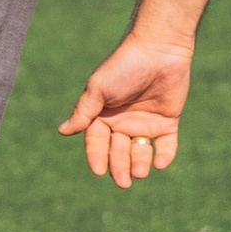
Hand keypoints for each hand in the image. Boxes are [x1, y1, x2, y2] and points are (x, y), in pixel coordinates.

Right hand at [60, 37, 193, 188]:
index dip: (97, 156)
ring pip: (140, 152)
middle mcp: (122, 122)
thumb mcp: (99, 89)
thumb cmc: (124, 66)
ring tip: (140, 172)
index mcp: (103, 115)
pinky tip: (160, 163)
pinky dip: (165, 155)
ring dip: (139, 163)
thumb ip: (84, 111)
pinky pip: (166, 145)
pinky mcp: (167, 122)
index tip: (99, 171)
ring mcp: (145, 123)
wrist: (158, 49)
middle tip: (123, 182)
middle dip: (119, 167)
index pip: (97, 142)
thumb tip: (63, 131)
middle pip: (118, 152)